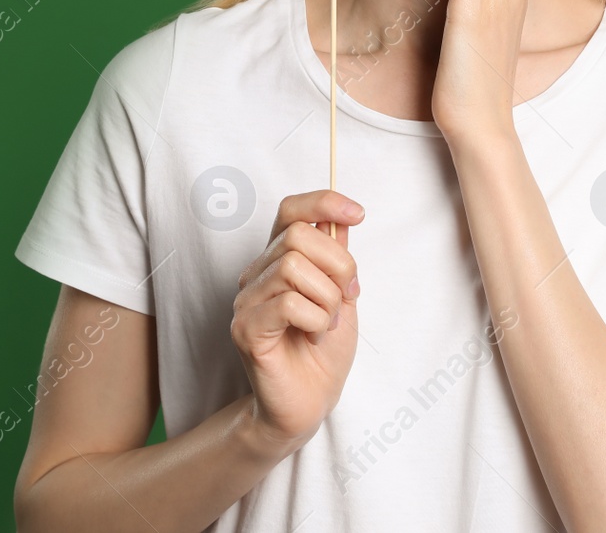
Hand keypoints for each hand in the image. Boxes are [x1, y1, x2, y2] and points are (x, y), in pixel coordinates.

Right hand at [231, 190, 363, 452]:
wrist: (310, 404)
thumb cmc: (323, 353)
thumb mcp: (341, 295)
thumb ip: (336, 258)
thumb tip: (341, 217)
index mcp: (278, 261)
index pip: (290, 210)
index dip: (324, 202)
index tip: (358, 214)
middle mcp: (256, 275)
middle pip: (298, 236)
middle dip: (338, 265)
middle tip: (347, 298)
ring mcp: (247, 302)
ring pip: (294, 267)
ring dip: (327, 298)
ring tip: (327, 323)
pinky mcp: (246, 329)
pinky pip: (288, 303)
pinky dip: (315, 318)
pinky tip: (314, 335)